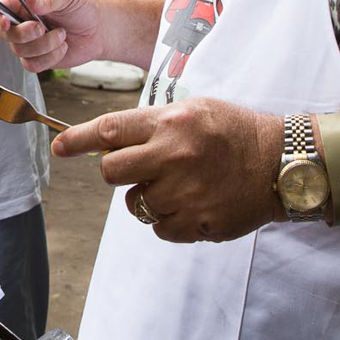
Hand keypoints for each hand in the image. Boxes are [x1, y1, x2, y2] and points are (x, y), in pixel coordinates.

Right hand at [0, 0, 106, 71]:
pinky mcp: (37, 58)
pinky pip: (32, 65)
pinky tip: (62, 47)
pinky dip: (50, 57)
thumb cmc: (81, 5)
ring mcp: (28, 42)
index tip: (6, 22)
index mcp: (23, 1)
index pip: (0, 8)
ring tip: (62, 34)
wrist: (98, 28)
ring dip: (45, 45)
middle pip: (4, 34)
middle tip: (43, 27)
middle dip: (25, 34)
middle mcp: (21, 22)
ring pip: (20, 51)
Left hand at [56, 98, 283, 243]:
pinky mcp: (196, 223)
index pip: (109, 130)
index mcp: (170, 123)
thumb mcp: (194, 110)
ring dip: (149, 197)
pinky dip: (168, 219)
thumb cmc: (233, 132)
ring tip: (180, 184)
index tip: (58, 147)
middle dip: (119, 171)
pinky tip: (192, 203)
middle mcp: (173, 156)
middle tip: (143, 167)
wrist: (280, 163)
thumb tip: (108, 140)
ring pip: (135, 203)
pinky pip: (158, 228)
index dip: (77, 139)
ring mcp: (185, 192)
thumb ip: (152, 124)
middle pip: (111, 171)